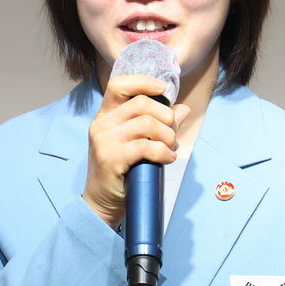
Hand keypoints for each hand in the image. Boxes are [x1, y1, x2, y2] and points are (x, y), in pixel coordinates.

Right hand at [83, 73, 189, 226]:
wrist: (102, 203)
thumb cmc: (121, 172)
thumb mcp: (137, 143)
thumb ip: (158, 124)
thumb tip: (182, 109)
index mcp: (106, 116)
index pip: (119, 85)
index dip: (143, 82)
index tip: (163, 89)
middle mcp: (102, 124)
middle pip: (141, 103)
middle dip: (166, 118)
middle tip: (172, 136)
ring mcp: (104, 140)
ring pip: (147, 124)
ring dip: (168, 137)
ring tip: (170, 149)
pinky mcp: (110, 158)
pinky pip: (146, 146)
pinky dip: (163, 152)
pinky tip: (167, 159)